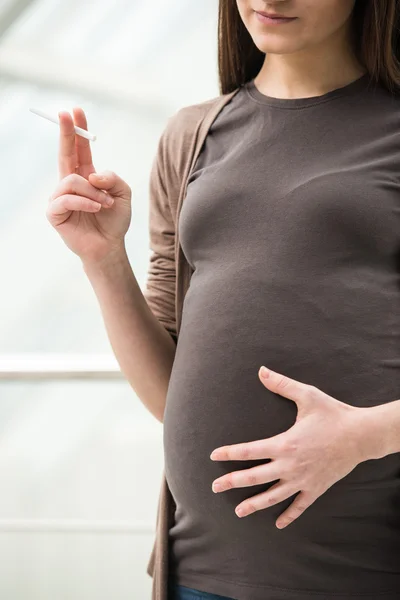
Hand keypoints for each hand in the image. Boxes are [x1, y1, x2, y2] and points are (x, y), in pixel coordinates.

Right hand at [46, 107, 131, 264]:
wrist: (109, 247)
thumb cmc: (115, 221)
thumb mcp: (124, 194)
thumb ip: (113, 178)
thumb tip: (92, 174)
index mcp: (86, 176)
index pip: (80, 149)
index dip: (78, 130)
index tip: (76, 110)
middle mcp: (71, 183)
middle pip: (65, 153)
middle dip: (66, 132)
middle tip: (65, 114)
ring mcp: (60, 197)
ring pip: (72, 180)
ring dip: (93, 192)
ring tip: (105, 204)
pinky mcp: (55, 212)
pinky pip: (66, 198)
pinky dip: (84, 203)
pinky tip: (95, 210)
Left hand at [210, 366, 372, 528]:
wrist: (361, 436)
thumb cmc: (333, 414)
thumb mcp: (307, 395)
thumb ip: (281, 384)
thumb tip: (261, 371)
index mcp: (284, 444)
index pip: (249, 450)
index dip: (229, 453)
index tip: (214, 456)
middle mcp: (289, 465)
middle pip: (255, 477)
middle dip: (233, 481)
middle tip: (215, 487)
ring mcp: (302, 480)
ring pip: (273, 496)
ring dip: (254, 504)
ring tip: (238, 511)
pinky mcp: (316, 488)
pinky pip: (299, 506)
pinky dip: (289, 515)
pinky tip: (278, 524)